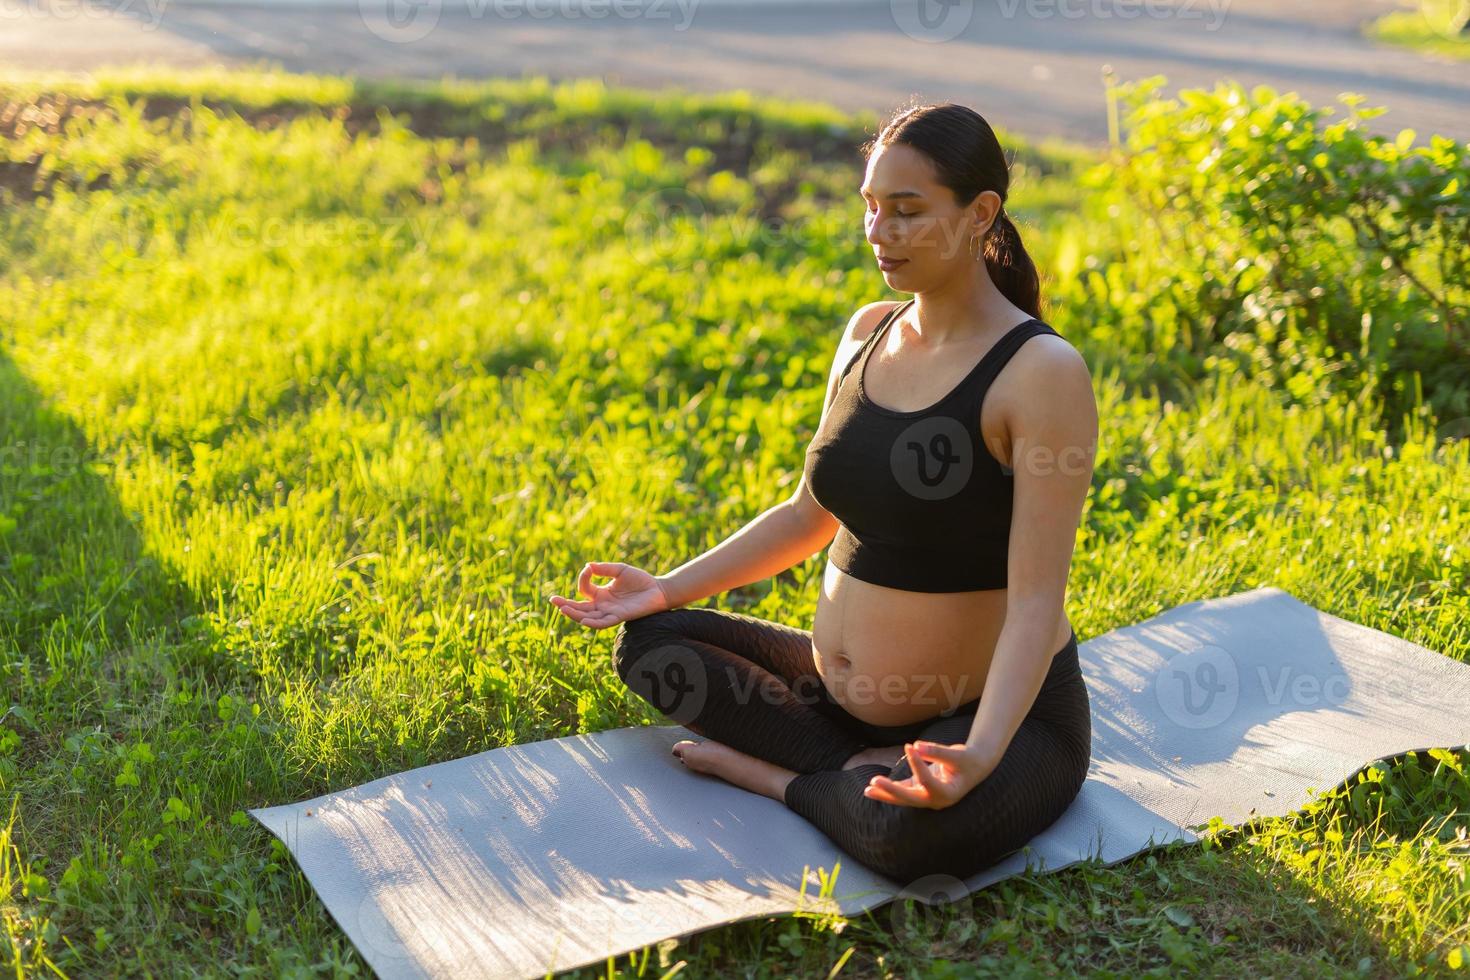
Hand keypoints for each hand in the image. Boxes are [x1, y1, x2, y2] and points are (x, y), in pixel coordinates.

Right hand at [548, 561, 671, 629]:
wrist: (658, 590)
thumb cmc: (640, 580)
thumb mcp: (620, 570)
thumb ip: (604, 568)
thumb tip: (588, 566)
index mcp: (601, 594)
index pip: (584, 589)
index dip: (583, 579)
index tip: (588, 569)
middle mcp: (603, 605)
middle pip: (580, 608)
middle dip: (566, 605)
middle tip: (553, 600)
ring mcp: (610, 612)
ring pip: (588, 617)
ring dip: (575, 614)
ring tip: (562, 609)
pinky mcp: (619, 617)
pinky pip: (603, 623)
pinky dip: (593, 622)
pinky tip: (583, 619)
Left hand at [862, 741, 999, 809]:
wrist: (975, 767)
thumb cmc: (967, 760)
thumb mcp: (957, 755)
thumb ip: (936, 751)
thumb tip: (915, 745)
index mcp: (948, 794)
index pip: (927, 781)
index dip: (917, 764)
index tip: (909, 746)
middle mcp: (936, 800)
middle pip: (910, 798)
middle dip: (891, 791)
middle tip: (874, 782)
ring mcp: (928, 798)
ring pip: (904, 798)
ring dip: (886, 794)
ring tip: (868, 790)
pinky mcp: (921, 791)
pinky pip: (904, 791)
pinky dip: (890, 789)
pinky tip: (874, 788)